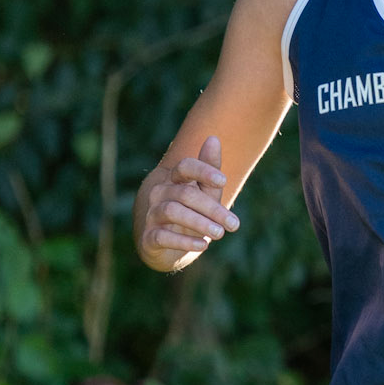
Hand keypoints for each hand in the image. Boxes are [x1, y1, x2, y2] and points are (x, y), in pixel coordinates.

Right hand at [138, 135, 239, 271]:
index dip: (202, 171)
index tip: (223, 181)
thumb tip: (214, 138)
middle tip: (234, 224)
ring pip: (173, 211)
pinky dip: (183, 241)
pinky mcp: (149, 238)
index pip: (185, 166)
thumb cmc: (191, 214)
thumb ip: (210, 172)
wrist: (167, 246)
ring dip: (199, 223)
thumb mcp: (205, 194)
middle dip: (212, 209)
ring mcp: (152, 214)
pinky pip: (163, 236)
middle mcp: (160, 193)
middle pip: (185, 194)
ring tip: (220, 234)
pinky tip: (202, 246)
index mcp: (174, 179)